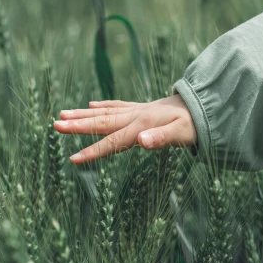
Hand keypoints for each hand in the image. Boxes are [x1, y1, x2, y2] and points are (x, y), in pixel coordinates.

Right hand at [53, 94, 197, 163]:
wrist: (207, 103)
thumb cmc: (196, 124)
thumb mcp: (184, 134)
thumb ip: (162, 138)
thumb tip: (141, 142)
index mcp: (142, 125)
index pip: (112, 141)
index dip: (92, 151)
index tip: (73, 159)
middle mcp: (136, 116)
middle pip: (102, 122)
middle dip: (77, 126)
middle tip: (55, 125)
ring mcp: (138, 110)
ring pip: (105, 112)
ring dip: (83, 114)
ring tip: (63, 114)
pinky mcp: (143, 108)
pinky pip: (117, 105)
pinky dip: (102, 105)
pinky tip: (91, 104)